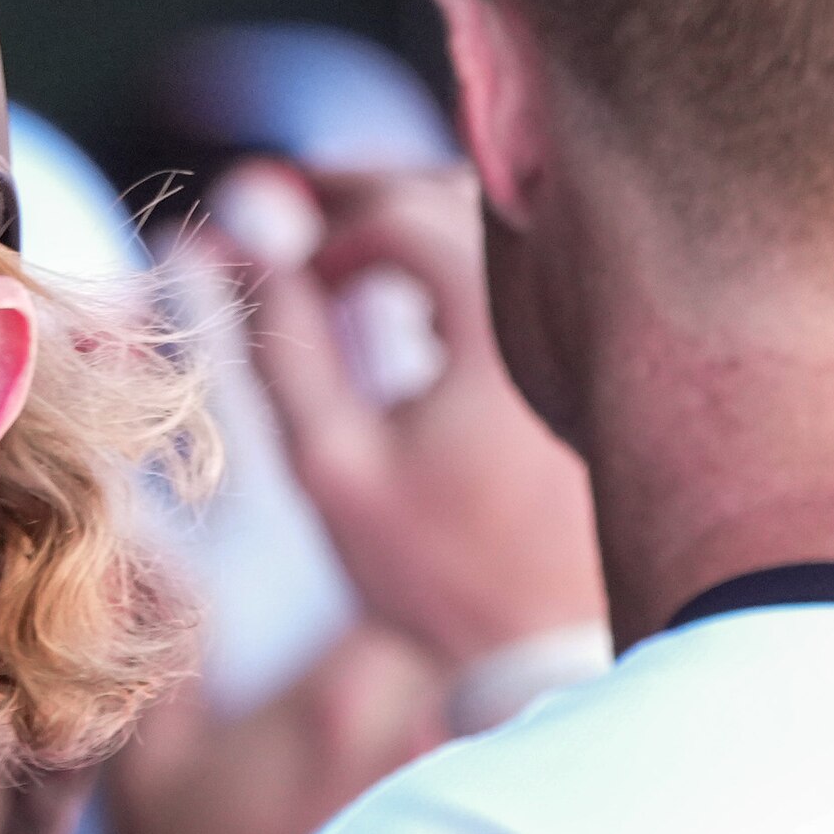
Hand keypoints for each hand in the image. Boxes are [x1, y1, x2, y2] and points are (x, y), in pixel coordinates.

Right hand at [203, 158, 604, 668]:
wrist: (554, 643)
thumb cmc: (440, 570)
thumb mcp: (333, 463)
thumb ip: (284, 348)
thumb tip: (232, 251)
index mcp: (496, 324)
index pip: (398, 215)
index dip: (318, 224)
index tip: (263, 256)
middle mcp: (561, 303)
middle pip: (452, 193)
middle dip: (361, 190)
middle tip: (284, 198)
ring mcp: (592, 323)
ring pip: (495, 221)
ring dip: (410, 213)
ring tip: (334, 239)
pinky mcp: (602, 352)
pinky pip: (529, 265)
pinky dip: (460, 255)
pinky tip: (408, 286)